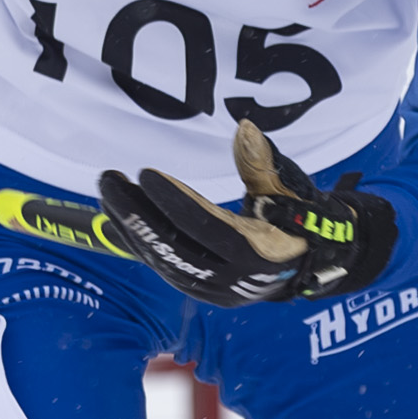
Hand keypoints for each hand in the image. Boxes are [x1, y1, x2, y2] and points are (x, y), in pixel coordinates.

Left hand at [99, 118, 398, 306]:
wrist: (309, 264)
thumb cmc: (299, 219)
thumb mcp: (288, 191)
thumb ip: (263, 164)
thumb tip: (245, 128)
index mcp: (255, 253)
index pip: (204, 226)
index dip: (172, 201)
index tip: (144, 173)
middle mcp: (230, 278)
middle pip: (173, 247)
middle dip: (136, 214)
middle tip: (108, 180)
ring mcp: (213, 289)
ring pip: (163, 260)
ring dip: (131, 227)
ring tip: (109, 192)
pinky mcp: (201, 290)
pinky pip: (163, 267)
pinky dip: (139, 243)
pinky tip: (118, 217)